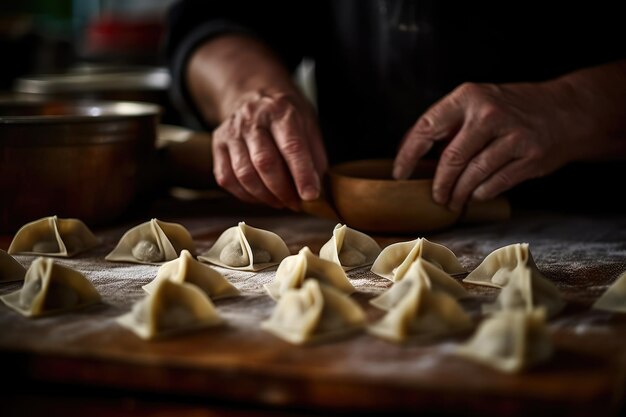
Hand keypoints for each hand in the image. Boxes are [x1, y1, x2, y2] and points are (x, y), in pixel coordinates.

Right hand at [212, 91, 326, 209]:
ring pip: (244, 174)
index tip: (310, 196)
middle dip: (283, 191)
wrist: (252, 94)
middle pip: (265, 162)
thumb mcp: (309, 124)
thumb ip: (314, 157)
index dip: (302, 175)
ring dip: (265, 197)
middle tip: (295, 204)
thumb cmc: (286, 115)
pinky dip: (246, 195)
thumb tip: (316, 192)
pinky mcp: (217, 145)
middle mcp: (253, 119)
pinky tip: (261, 196)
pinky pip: (227, 178)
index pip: (292, 146)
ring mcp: (231, 132)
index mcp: (281, 111)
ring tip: (280, 202)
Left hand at [393, 81, 582, 210]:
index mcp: (468, 97)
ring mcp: (512, 136)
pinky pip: (494, 184)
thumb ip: (449, 124)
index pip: (427, 127)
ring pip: (472, 175)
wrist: (566, 110)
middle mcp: (488, 114)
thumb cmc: (511, 109)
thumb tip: (410, 151)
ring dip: (458, 194)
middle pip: (451, 159)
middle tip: (435, 197)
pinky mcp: (529, 157)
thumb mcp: (478, 102)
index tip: (399, 174)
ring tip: (452, 201)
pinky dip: (480, 194)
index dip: (408, 155)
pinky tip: (475, 195)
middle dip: (439, 184)